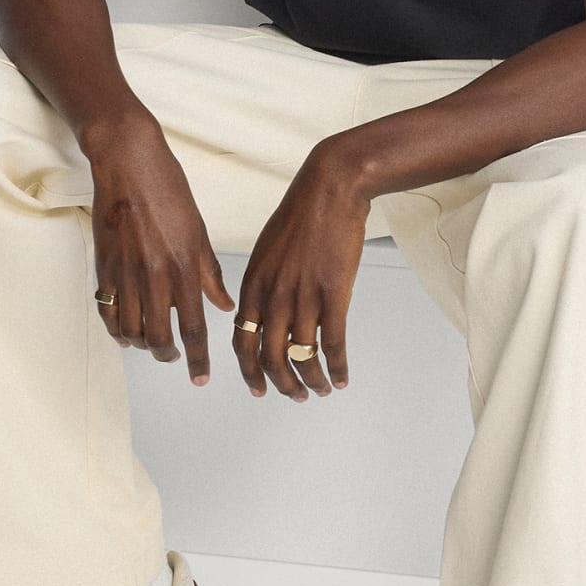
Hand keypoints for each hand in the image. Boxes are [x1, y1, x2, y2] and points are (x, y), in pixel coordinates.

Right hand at [87, 115, 234, 384]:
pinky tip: (125, 330)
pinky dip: (116, 329)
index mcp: (185, 269)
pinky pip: (108, 312)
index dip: (197, 359)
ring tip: (151, 343)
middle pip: (158, 338)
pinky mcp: (103, 268)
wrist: (128, 164)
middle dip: (168, 356)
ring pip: (130, 331)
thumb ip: (210, 274)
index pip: (194, 328)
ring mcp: (126, 275)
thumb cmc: (168, 191)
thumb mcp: (199, 232)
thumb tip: (225, 306)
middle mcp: (155, 278)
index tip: (200, 378)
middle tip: (174, 357)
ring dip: (141, 345)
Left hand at [233, 144, 370, 400]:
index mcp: (253, 285)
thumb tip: (252, 310)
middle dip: (280, 385)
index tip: (259, 389)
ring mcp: (302, 296)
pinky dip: (337, 366)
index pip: (242, 341)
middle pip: (269, 357)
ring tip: (321, 391)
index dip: (250, 371)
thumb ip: (259, 284)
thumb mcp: (266, 250)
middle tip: (294, 397)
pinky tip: (342, 377)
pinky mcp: (333, 293)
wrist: (329, 188)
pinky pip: (332, 343)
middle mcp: (272, 295)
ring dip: (311, 382)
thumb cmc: (300, 214)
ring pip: (301, 356)